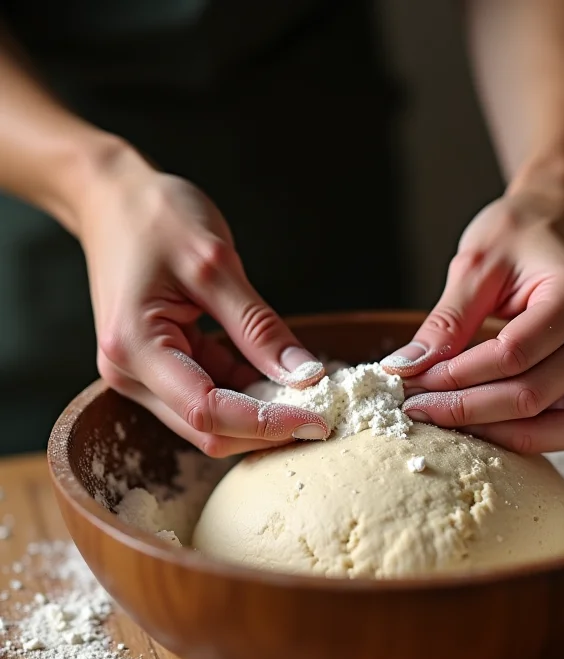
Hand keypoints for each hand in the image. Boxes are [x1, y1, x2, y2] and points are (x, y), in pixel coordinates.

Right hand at [79, 148, 327, 456]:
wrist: (112, 199)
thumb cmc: (155, 217)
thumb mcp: (215, 263)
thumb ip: (258, 326)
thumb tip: (304, 375)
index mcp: (135, 346)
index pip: (207, 410)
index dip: (266, 423)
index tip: (318, 419)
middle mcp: (130, 372)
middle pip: (207, 428)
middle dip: (267, 427)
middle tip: (323, 411)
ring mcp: (143, 373)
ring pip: (211, 419)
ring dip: (261, 413)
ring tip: (309, 393)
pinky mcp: (160, 366)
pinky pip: (210, 393)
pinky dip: (248, 392)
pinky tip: (283, 377)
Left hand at [382, 182, 563, 452]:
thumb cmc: (523, 230)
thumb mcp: (477, 264)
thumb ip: (446, 321)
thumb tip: (406, 369)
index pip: (511, 356)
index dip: (456, 379)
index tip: (411, 384)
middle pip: (535, 396)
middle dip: (469, 410)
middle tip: (420, 410)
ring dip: (506, 434)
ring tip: (455, 423)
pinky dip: (541, 433)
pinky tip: (497, 424)